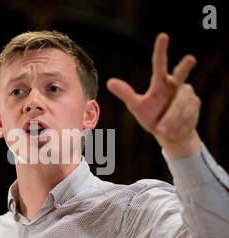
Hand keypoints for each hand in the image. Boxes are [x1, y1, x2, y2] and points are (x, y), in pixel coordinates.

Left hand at [107, 33, 201, 158]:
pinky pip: (187, 113)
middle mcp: (175, 85)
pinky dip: (179, 123)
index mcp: (160, 83)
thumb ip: (126, 94)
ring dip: (172, 118)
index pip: (159, 64)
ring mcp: (187, 94)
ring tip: (162, 128)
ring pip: (181, 103)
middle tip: (190, 58)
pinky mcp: (195, 105)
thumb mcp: (137, 107)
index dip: (161, 50)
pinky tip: (174, 129)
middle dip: (185, 67)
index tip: (163, 36)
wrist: (169, 134)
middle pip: (181, 74)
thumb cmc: (152, 117)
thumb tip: (109, 82)